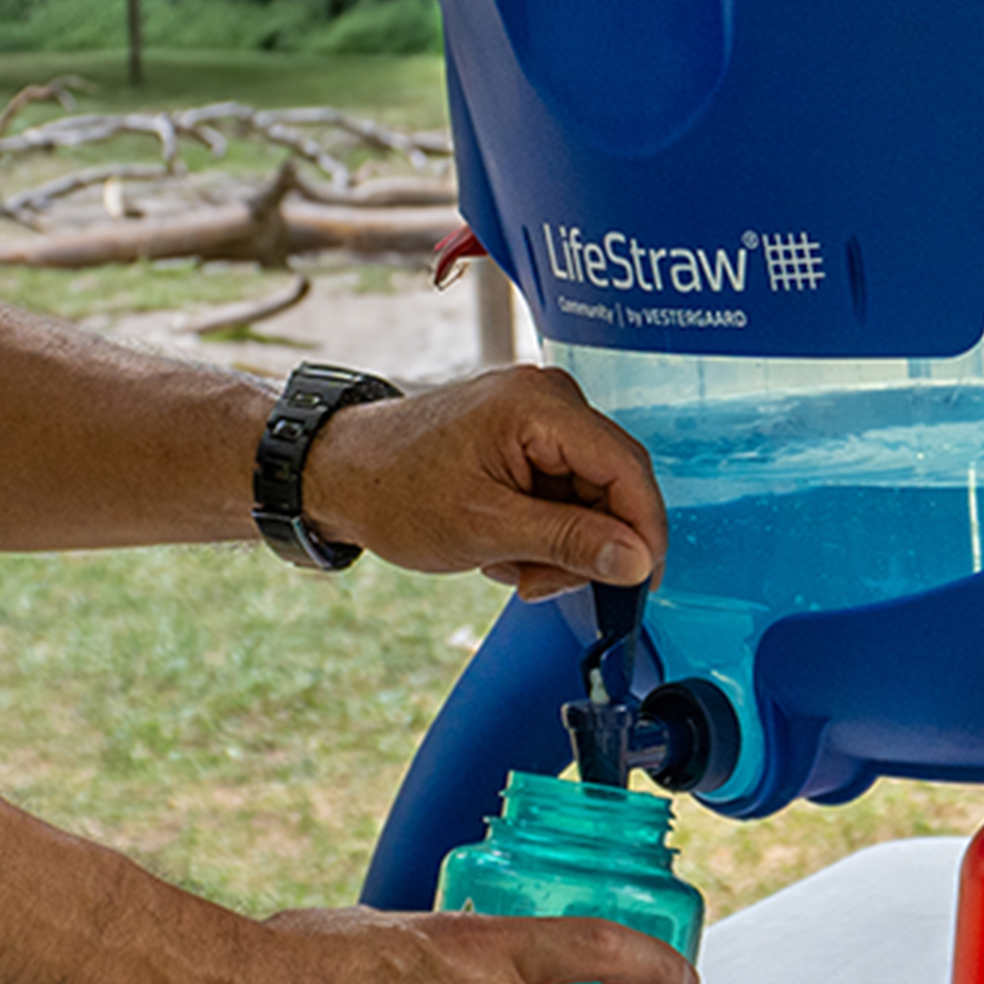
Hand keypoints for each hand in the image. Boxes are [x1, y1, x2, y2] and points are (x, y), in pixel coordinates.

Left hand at [299, 365, 666, 600]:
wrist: (339, 474)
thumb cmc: (397, 492)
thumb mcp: (488, 529)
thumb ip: (570, 543)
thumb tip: (637, 562)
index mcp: (542, 406)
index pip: (627, 468)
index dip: (644, 531)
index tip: (643, 584)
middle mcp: (549, 398)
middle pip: (612, 484)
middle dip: (587, 546)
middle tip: (540, 585)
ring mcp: (538, 416)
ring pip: (589, 496)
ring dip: (559, 546)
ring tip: (507, 566)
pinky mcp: (526, 435)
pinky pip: (563, 490)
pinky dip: (543, 530)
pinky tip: (503, 547)